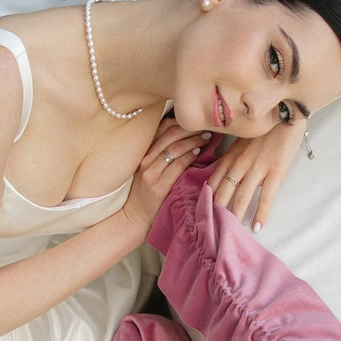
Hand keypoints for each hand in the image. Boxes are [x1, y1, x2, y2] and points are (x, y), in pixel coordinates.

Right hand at [121, 115, 210, 234]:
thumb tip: (185, 137)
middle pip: (170, 134)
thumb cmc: (145, 193)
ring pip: (175, 148)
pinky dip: (190, 156)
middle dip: (190, 129)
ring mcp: (150, 173)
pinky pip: (177, 165)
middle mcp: (145, 160)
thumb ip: (160, 154)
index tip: (195, 123)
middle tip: (205, 128)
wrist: (134, 218)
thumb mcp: (148, 169)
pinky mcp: (158, 186)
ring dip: (194, 140)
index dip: (181, 122)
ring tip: (206, 138)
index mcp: (143, 153)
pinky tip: (198, 152)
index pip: (162, 127)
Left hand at [206, 121, 305, 229]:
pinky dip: (261, 213)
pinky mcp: (275, 171)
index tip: (200, 216)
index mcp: (230, 156)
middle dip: (215, 214)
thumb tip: (227, 180)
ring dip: (234, 217)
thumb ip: (233, 159)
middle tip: (209, 231)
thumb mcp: (242, 141)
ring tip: (229, 234)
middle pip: (223, 193)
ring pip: (241, 197)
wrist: (288, 110)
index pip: (213, 183)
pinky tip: (257, 226)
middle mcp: (240, 163)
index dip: (206, 201)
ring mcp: (257, 168)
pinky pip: (266, 196)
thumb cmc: (264, 127)